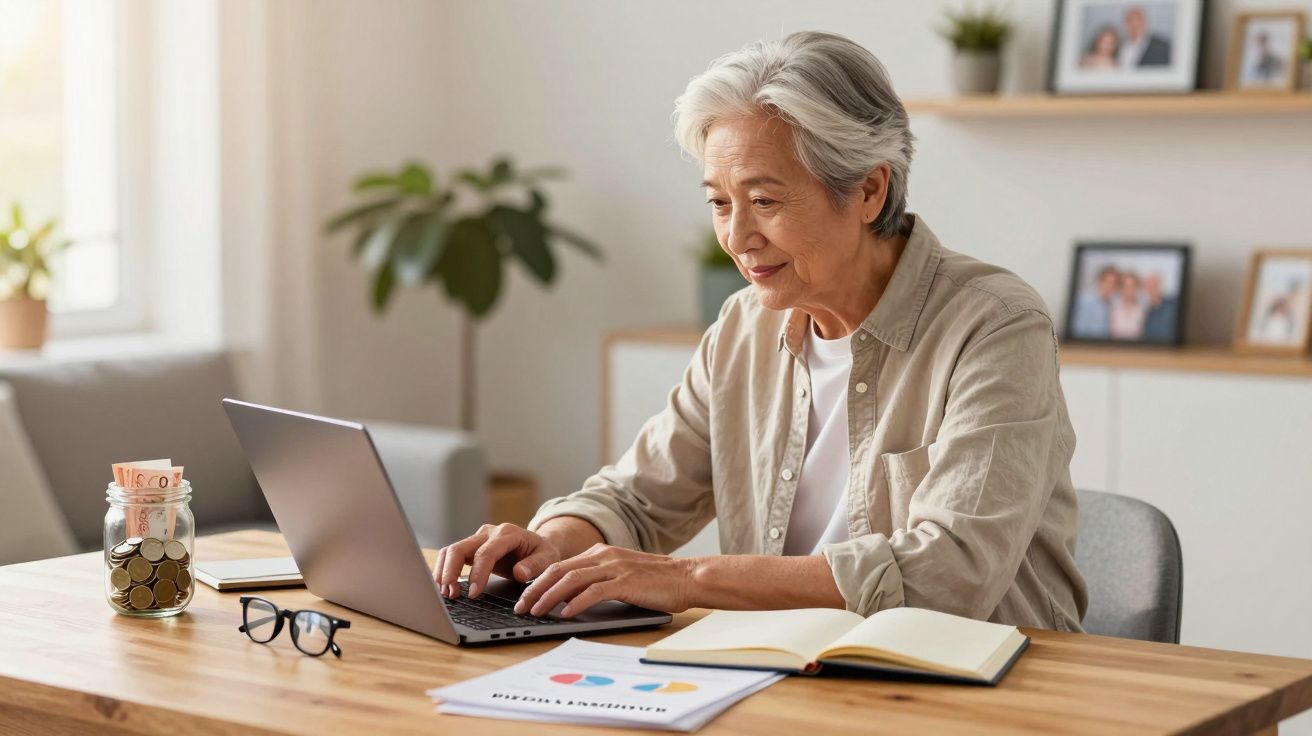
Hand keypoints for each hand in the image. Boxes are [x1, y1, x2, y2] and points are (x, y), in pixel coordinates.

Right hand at [433, 523, 562, 598]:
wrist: (538, 545)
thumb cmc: (543, 553)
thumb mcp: (547, 558)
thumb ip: (535, 565)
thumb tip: (519, 573)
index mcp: (508, 533)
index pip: (486, 553)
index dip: (477, 573)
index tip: (473, 593)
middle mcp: (489, 532)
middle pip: (460, 547)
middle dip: (451, 571)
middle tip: (451, 594)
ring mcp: (478, 538)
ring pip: (451, 550)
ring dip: (445, 572)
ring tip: (447, 593)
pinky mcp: (471, 547)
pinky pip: (451, 555)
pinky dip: (445, 570)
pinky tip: (445, 586)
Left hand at [513, 544, 693, 617]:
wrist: (688, 577)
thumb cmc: (657, 581)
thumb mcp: (622, 575)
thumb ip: (598, 581)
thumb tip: (570, 598)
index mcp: (601, 553)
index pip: (560, 565)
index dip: (538, 581)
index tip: (524, 596)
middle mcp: (604, 556)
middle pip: (559, 570)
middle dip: (535, 589)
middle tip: (520, 606)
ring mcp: (615, 568)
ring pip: (571, 580)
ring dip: (549, 597)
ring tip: (535, 611)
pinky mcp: (626, 582)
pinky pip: (594, 591)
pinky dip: (576, 603)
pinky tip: (565, 614)